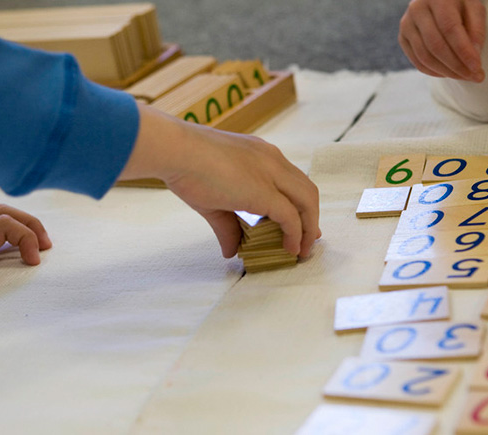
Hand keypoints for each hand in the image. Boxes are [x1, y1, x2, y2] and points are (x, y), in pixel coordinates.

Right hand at [119, 104, 320, 258]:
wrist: (176, 150)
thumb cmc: (186, 167)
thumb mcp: (212, 201)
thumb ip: (227, 227)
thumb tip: (230, 252)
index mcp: (262, 154)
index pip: (292, 179)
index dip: (300, 203)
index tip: (301, 224)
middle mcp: (273, 160)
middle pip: (307, 190)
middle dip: (312, 217)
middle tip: (308, 240)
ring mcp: (271, 173)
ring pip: (307, 201)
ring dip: (309, 228)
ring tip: (302, 250)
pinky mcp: (265, 191)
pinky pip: (291, 216)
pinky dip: (296, 234)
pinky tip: (290, 248)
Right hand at [399, 0, 486, 81]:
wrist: (438, 1)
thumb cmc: (460, 3)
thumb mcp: (474, 7)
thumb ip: (477, 28)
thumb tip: (474, 56)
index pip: (449, 29)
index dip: (464, 51)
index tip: (478, 68)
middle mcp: (417, 9)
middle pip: (436, 45)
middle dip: (456, 66)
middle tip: (475, 77)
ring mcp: (406, 24)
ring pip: (425, 57)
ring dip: (447, 72)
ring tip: (465, 76)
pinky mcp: (403, 37)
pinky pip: (417, 62)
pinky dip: (434, 72)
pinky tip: (449, 73)